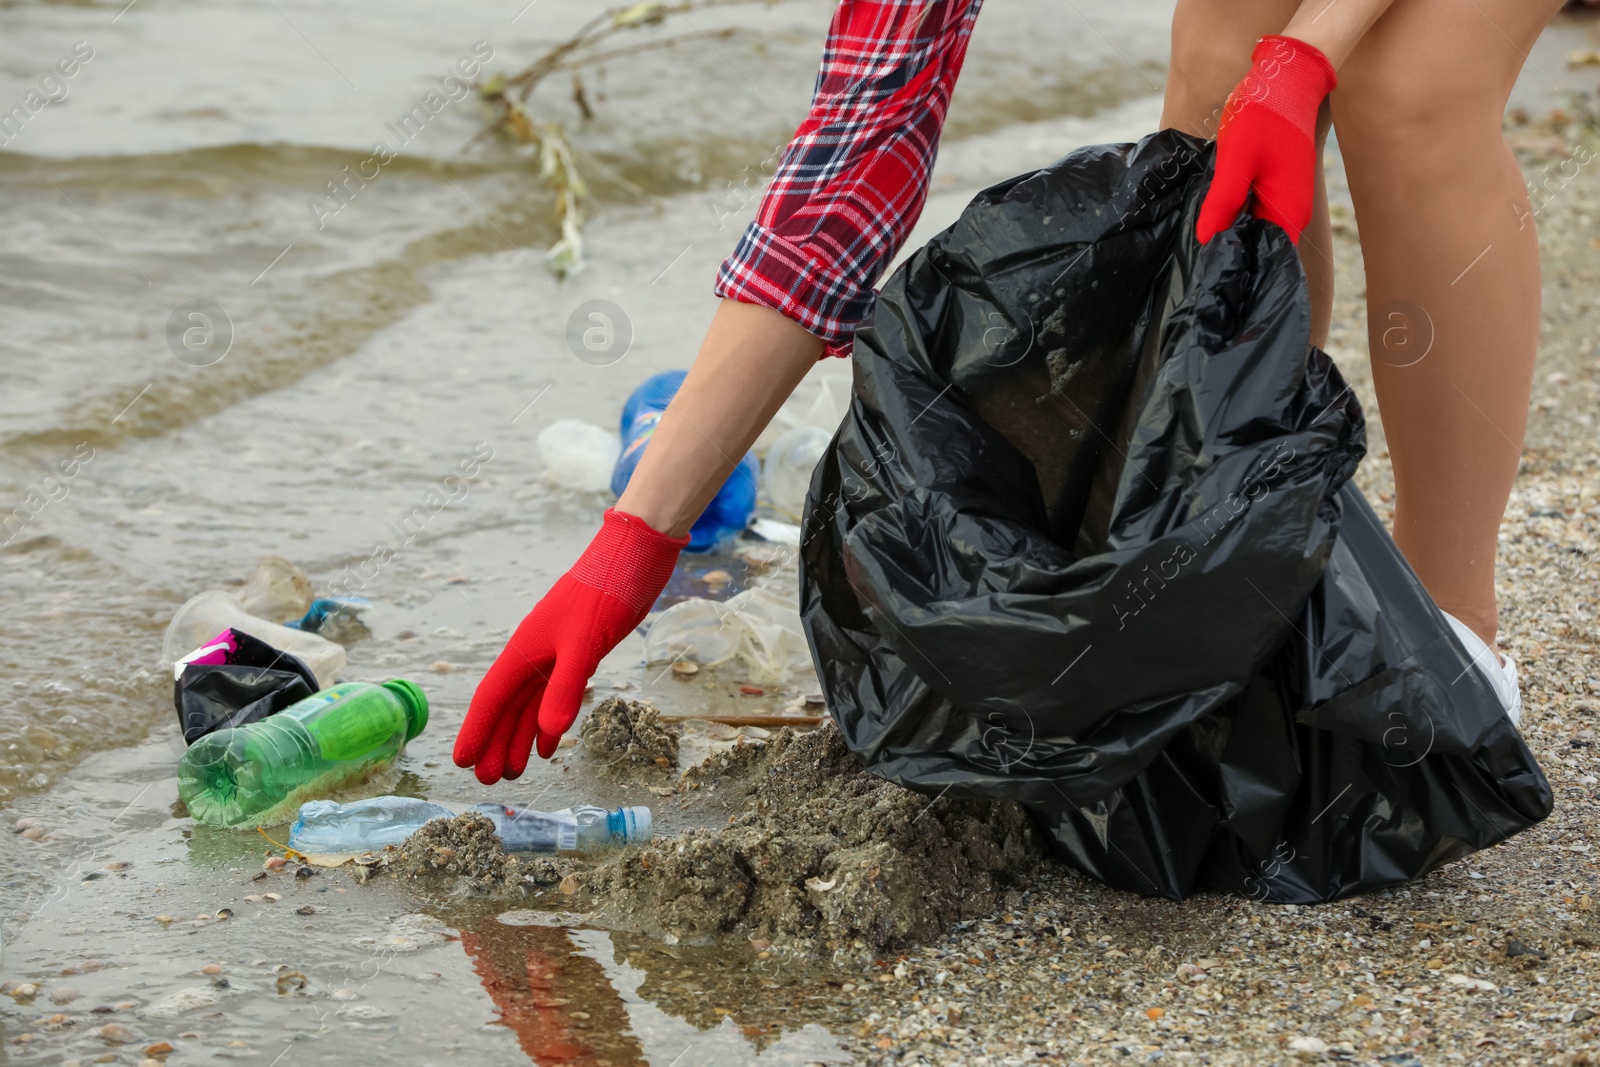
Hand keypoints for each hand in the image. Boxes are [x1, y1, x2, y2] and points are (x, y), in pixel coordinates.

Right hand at [453, 508, 686, 782]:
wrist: (634, 557)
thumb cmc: (606, 593)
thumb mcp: (586, 644)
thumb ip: (566, 687)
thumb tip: (547, 733)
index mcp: (526, 650)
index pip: (492, 698)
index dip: (476, 731)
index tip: (461, 763)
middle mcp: (534, 654)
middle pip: (507, 707)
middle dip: (495, 743)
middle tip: (489, 781)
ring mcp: (556, 653)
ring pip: (529, 704)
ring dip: (520, 737)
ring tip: (513, 771)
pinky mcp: (578, 652)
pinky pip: (553, 694)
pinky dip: (549, 720)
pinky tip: (548, 743)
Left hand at [1196, 35, 1336, 245]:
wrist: (1289, 77)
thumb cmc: (1264, 115)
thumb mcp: (1236, 160)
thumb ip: (1222, 202)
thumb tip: (1204, 240)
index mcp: (1287, 212)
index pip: (1264, 259)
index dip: (1236, 266)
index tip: (1206, 270)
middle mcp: (1292, 211)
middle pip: (1259, 247)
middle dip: (1230, 251)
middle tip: (1194, 259)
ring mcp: (1287, 198)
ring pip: (1255, 229)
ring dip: (1231, 232)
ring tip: (1198, 238)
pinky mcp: (1279, 185)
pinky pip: (1256, 211)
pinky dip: (1236, 214)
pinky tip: (1213, 212)